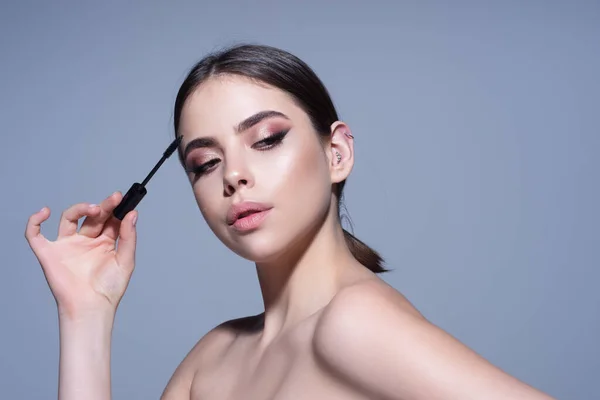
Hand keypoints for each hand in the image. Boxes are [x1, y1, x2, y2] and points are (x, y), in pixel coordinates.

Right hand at [25, 191, 137, 319]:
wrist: (91, 308)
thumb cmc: (109, 289)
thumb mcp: (125, 260)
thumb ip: (128, 237)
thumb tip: (133, 214)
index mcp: (104, 242)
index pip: (109, 219)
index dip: (116, 208)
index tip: (123, 199)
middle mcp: (85, 241)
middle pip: (92, 216)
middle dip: (103, 206)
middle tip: (113, 199)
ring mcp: (67, 246)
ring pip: (68, 218)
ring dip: (79, 208)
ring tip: (94, 208)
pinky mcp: (49, 254)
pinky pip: (35, 235)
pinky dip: (34, 222)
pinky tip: (44, 212)